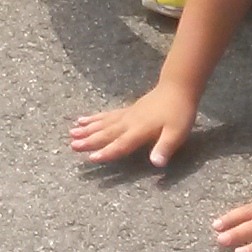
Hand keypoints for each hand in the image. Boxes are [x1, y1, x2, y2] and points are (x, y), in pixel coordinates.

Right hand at [69, 85, 197, 168]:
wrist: (177, 87)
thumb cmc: (179, 113)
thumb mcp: (177, 133)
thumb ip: (165, 148)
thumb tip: (156, 164)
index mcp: (139, 130)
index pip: (121, 144)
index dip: (107, 152)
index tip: (91, 159)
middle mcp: (129, 122)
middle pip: (106, 133)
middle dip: (89, 141)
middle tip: (72, 146)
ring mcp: (126, 114)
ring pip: (103, 123)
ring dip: (87, 129)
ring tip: (71, 132)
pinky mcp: (127, 109)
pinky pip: (107, 115)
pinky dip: (94, 118)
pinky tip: (84, 119)